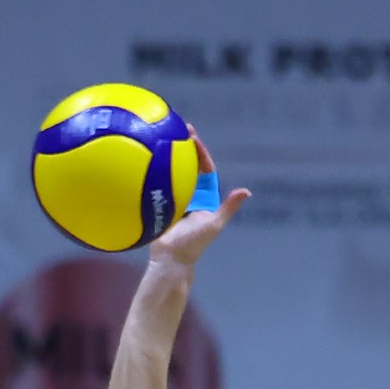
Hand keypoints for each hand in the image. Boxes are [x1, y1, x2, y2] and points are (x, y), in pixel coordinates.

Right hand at [150, 131, 249, 267]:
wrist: (171, 259)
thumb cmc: (194, 245)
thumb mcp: (213, 224)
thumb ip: (229, 207)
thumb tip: (246, 191)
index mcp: (205, 197)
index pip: (205, 168)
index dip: (200, 152)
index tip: (192, 137)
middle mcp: (191, 196)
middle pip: (188, 166)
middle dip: (184, 147)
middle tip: (178, 128)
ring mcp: (175, 200)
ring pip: (172, 174)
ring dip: (168, 157)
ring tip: (160, 138)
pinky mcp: (161, 205)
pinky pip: (157, 187)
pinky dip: (152, 174)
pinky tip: (143, 162)